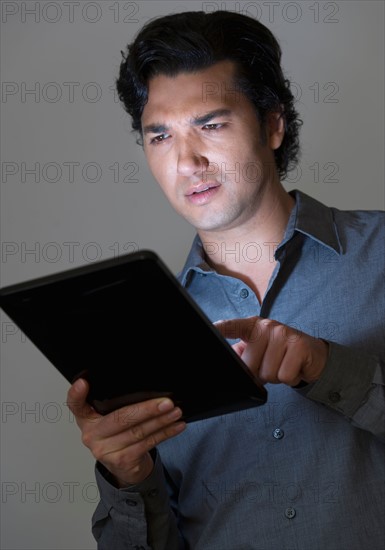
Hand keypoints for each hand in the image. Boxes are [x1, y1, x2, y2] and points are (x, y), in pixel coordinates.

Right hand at [66, 378, 185, 486]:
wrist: (124, 466)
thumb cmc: (118, 434)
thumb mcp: (112, 418)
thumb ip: (118, 404)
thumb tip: (149, 390)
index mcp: (86, 418)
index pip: (75, 404)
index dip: (76, 394)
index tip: (83, 383)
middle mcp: (91, 435)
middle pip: (120, 418)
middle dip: (147, 409)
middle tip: (166, 402)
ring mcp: (104, 450)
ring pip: (137, 431)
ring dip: (161, 421)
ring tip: (175, 412)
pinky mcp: (120, 461)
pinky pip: (147, 444)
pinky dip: (165, 433)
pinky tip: (175, 426)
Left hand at [215, 316, 328, 386]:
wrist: (313, 355)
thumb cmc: (280, 354)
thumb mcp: (258, 350)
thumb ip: (240, 354)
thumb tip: (223, 364)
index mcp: (252, 326)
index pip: (232, 326)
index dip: (219, 329)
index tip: (208, 329)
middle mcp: (266, 326)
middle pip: (249, 365)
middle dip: (259, 373)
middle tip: (271, 364)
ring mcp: (283, 334)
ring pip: (267, 373)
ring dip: (275, 376)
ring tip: (283, 365)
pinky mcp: (299, 345)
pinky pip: (284, 376)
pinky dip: (289, 378)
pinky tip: (293, 368)